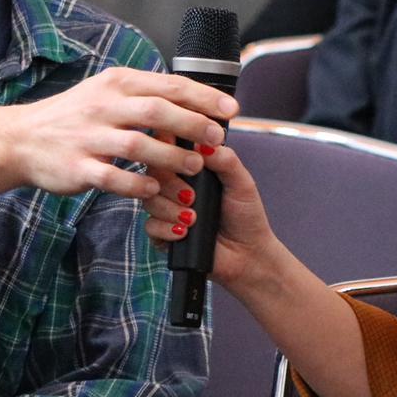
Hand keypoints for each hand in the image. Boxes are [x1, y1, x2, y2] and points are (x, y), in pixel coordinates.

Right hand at [0, 67, 234, 200]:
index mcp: (115, 84)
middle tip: (217, 140)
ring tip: (195, 168)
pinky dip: (140, 184)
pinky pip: (115, 178)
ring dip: (173, 158)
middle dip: (195, 126)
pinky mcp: (78, 167)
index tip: (231, 110)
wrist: (20, 139)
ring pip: (140, 145)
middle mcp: (102, 106)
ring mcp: (88, 137)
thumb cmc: (71, 117)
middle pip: (158, 112)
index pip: (169, 85)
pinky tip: (155, 188)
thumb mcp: (104, 92)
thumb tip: (190, 98)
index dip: (204, 98)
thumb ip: (143, 95)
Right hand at [142, 141, 278, 291]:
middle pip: (152, 173)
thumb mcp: (241, 182)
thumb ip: (224, 159)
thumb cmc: (245, 216)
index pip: (167, 149)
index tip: (183, 162)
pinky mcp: (162, 233)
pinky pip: (150, 226)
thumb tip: (203, 140)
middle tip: (192, 197)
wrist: (247, 255)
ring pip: (149, 199)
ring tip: (193, 219)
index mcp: (191, 168)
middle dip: (171, 185)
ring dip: (170, 210)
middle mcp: (175, 186)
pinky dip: (167, 229)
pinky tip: (184, 233)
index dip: (168, 151)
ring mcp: (166, 209)